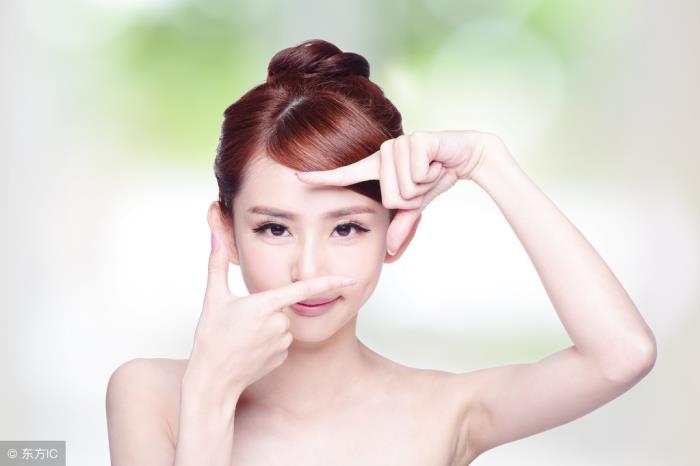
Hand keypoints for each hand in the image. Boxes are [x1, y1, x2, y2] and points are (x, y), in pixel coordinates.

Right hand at [183, 232, 357, 396]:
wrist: (213, 379)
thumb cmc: (211, 338)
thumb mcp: (213, 298)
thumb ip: (217, 264)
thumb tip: (215, 238)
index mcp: (265, 304)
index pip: (304, 289)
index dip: (329, 282)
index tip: (349, 279)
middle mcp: (278, 323)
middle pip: (283, 307)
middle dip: (267, 310)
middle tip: (242, 322)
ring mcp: (282, 342)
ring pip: (283, 325)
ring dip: (268, 327)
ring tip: (244, 337)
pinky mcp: (282, 358)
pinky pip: (282, 342)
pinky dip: (269, 343)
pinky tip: (251, 350)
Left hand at [295, 130, 503, 254]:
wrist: (466, 154)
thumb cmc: (435, 175)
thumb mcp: (416, 205)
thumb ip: (401, 225)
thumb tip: (388, 252)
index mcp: (377, 167)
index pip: (345, 174)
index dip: (321, 177)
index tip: (297, 178)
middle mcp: (383, 154)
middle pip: (390, 197)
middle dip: (414, 198)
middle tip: (425, 181)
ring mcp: (397, 145)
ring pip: (404, 189)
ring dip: (425, 186)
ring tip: (432, 170)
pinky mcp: (416, 140)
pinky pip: (418, 176)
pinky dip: (433, 175)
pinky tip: (438, 162)